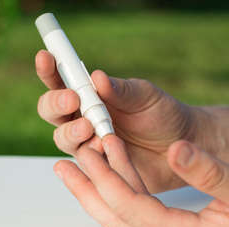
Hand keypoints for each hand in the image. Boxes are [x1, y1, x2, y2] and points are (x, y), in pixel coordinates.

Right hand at [36, 50, 215, 192]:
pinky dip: (90, 155)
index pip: (61, 80)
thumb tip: (97, 77)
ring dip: (71, 132)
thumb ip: (122, 90)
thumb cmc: (163, 115)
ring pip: (62, 138)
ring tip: (90, 128)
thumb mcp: (146, 96)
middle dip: (55, 103)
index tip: (46, 57)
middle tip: (72, 100)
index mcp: (91, 96)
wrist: (183, 147)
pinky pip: (84, 163)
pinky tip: (104, 149)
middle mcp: (83, 118)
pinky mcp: (98, 168)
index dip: (49, 69)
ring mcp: (88, 144)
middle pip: (51, 111)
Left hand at [53, 135, 228, 226]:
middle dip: (88, 191)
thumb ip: (210, 171)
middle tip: (65, 165)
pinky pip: (138, 215)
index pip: (133, 207)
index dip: (108, 178)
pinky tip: (115, 176)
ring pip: (124, 219)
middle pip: (117, 219)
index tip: (90, 152)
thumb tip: (177, 150)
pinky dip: (121, 194)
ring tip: (79, 168)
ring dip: (100, 193)